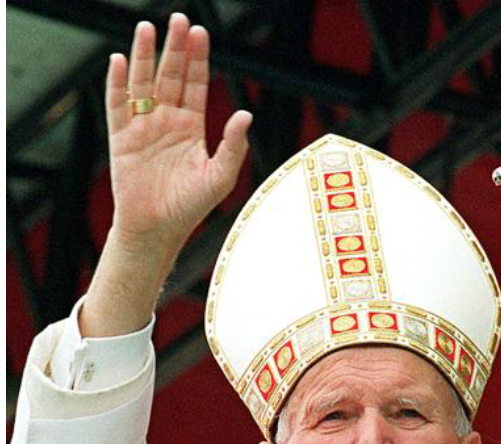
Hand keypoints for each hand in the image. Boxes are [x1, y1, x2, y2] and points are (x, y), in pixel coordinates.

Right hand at [106, 13, 251, 251]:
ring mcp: (143, 127)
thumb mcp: (219, 177)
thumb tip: (246, 114)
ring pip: (143, 83)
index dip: (197, 60)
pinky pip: (118, 106)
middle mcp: (167, 122)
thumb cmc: (190, 207)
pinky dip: (118, 84)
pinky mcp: (122, 138)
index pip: (194, 85)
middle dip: (175, 48)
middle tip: (179, 19)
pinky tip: (120, 61)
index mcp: (191, 128)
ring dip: (145, 56)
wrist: (158, 229)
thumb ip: (233, 146)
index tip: (201, 33)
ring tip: (147, 29)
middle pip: (170, 76)